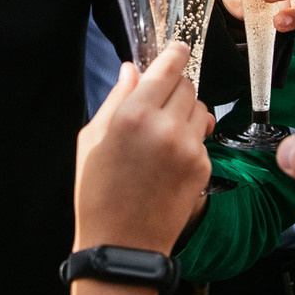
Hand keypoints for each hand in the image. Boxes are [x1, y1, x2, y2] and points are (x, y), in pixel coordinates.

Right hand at [74, 41, 213, 253]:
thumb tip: (133, 70)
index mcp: (133, 114)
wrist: (122, 244)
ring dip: (186, 111)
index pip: (168, 67)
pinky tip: (169, 158)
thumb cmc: (98, 193)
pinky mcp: (203, 167)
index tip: (177, 49)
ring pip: (200, 108)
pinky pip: (202, 137)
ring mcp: (189, 148)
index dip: (175, 54)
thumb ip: (115, 99)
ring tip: (164, 131)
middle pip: (187, 84)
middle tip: (159, 100)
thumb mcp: (92, 140)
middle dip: (176, 86)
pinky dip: (189, 139)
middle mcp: (166, 127)